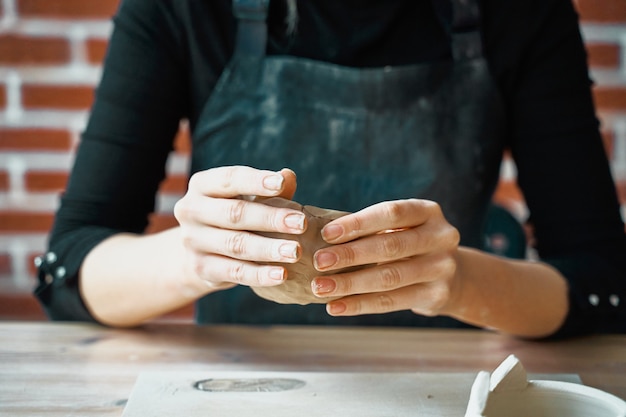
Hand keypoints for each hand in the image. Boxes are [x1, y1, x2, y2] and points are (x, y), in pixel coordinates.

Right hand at [173, 166, 305, 289]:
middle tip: (301, 223)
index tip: (281, 183)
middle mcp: (191, 211)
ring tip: (296, 252)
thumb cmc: (231, 215)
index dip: (255, 181)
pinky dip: (259, 274)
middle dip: (270, 218)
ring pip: (235, 244)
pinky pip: (234, 272)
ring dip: (268, 248)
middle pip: (234, 213)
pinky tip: (281, 275)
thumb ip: (268, 189)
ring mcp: (193, 241)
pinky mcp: (201, 269)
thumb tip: (289, 175)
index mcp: (202, 185)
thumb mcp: (245, 197)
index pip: (229, 179)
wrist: (199, 251)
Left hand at [310, 199, 460, 316]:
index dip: (358, 223)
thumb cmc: (410, 245)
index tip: (326, 233)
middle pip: (390, 246)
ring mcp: (442, 268)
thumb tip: (321, 238)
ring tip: (321, 287)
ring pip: (389, 277)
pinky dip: (359, 305)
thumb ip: (371, 229)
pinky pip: (392, 302)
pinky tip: (336, 306)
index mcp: (428, 212)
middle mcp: (441, 237)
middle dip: (350, 255)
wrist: (452, 277)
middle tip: (318, 262)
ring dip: (350, 284)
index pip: (391, 213)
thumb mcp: (400, 228)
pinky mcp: (437, 295)